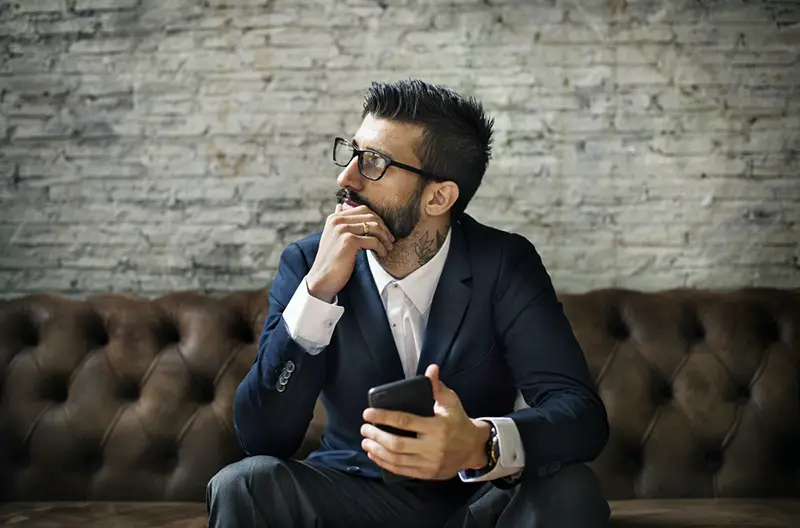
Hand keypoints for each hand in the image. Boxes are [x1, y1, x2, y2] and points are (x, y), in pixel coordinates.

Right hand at [306, 204, 394, 302]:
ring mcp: (342, 230)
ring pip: (374, 227)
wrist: (321, 279)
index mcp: (334, 218)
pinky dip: (381, 247)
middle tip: (390, 240)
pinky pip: (373, 240)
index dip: (378, 220)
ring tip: (388, 247)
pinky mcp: (349, 241)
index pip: (363, 209)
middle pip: (370, 216)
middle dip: (384, 228)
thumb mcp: (332, 237)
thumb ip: (339, 222)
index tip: (384, 232)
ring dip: (385, 238)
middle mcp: (337, 221)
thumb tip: (341, 205)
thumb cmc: (331, 261)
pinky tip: (382, 254)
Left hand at [360, 364, 490, 479]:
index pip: (404, 421)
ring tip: (366, 442)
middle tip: (364, 429)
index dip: (384, 417)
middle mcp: (433, 446)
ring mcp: (430, 462)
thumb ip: (437, 387)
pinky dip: (385, 463)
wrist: (473, 448)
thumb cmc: (459, 421)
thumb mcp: (451, 402)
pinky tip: (376, 455)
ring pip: (397, 459)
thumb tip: (431, 369)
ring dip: (377, 451)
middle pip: (397, 443)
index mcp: (437, 427)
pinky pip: (402, 470)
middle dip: (376, 436)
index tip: (368, 413)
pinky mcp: (427, 473)